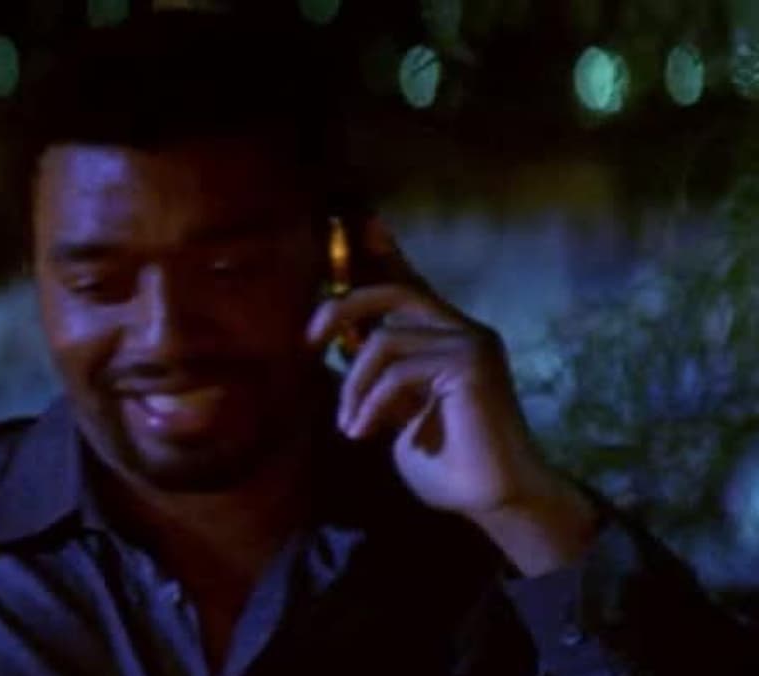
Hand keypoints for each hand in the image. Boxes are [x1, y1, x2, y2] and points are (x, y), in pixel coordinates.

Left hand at [305, 219, 596, 574]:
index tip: (361, 219)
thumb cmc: (444, 461)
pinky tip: (363, 431)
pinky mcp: (471, 364)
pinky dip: (369, 404)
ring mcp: (471, 343)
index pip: (411, 282)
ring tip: (349, 426)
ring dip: (354, 387)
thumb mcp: (396, 410)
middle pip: (392, 290)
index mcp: (445, 336)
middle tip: (308, 339)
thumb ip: (379, 375)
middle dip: (341, 307)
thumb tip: (341, 349)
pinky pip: (397, 370)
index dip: (385, 250)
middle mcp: (463, 330)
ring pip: (384, 340)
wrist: (492, 497)